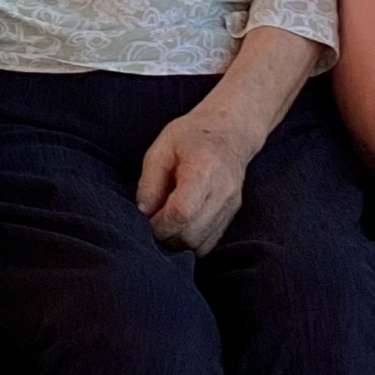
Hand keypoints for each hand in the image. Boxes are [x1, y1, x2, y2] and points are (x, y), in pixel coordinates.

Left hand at [136, 108, 259, 254]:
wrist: (230, 131)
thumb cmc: (192, 136)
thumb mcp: (161, 148)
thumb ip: (149, 182)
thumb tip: (143, 213)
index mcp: (204, 169)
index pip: (182, 212)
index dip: (159, 223)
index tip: (147, 218)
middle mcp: (223, 191)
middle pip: (191, 234)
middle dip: (165, 236)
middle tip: (151, 222)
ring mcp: (231, 206)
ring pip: (199, 244)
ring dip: (176, 242)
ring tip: (165, 223)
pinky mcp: (231, 216)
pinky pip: (208, 243)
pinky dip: (190, 242)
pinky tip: (179, 226)